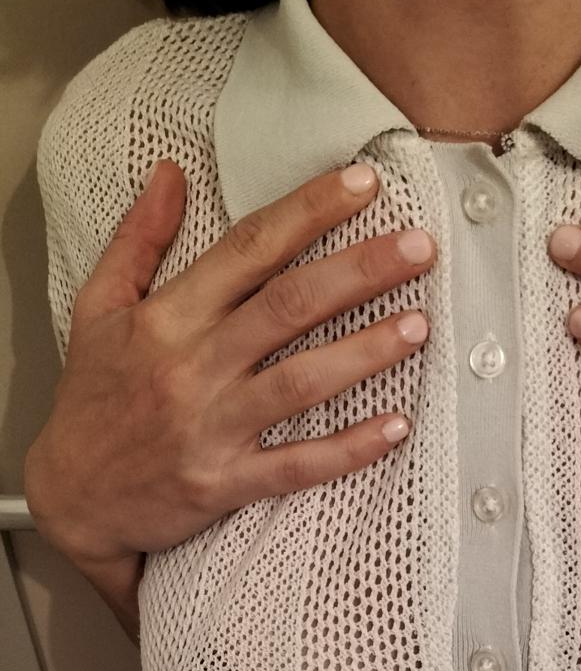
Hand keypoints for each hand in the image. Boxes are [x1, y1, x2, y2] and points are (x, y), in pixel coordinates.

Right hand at [25, 159, 436, 570]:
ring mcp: (210, 427)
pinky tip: (396, 426)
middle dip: (359, 271)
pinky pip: (296, 466)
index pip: (248, 248)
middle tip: (419, 248)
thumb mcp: (98, 309)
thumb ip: (138, 239)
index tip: (363, 184)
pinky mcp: (224, 483)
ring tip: (419, 325)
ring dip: (364, 352)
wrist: (71, 498)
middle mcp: (192, 366)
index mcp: (168, 317)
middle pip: (287, 306)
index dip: (309, 211)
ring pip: (299, 382)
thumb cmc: (91, 402)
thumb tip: (170, 173)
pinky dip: (348, 449)